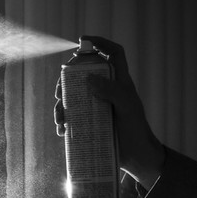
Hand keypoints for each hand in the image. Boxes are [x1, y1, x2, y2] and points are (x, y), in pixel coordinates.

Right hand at [53, 35, 165, 187]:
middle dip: (67, 78)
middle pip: (84, 73)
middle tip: (59, 91)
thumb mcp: (127, 108)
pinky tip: (62, 130)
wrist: (136, 157)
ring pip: (73, 95)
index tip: (82, 40)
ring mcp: (97, 105)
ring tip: (60, 118)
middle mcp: (107, 90)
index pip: (113, 54)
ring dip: (61, 104)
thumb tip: (88, 79)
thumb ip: (112, 91)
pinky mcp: (89, 121)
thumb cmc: (136, 130)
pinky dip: (63, 121)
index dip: (100, 42)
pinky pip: (72, 116)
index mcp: (119, 82)